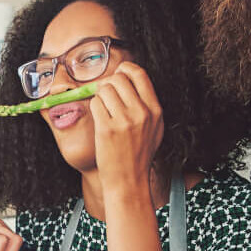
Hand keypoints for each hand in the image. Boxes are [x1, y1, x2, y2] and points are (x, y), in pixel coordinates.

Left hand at [89, 62, 163, 198]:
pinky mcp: (107, 129)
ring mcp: (124, 121)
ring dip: (100, 96)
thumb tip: (126, 78)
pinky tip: (100, 119)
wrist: (129, 180)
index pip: (139, 74)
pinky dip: (95, 108)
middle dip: (108, 83)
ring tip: (104, 110)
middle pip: (119, 78)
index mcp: (155, 110)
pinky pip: (96, 103)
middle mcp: (142, 113)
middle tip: (106, 95)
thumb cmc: (139, 154)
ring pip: (104, 89)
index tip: (118, 75)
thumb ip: (146, 104)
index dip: (125, 69)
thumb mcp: (154, 128)